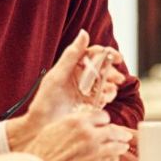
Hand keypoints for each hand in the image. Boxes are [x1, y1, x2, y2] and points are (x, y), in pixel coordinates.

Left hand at [7, 32, 126, 147]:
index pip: (93, 54)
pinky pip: (104, 97)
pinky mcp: (90, 104)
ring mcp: (86, 90)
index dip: (107, 53)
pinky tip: (105, 100)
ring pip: (106, 83)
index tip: (117, 57)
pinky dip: (108, 97)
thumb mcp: (57, 76)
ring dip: (111, 86)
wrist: (42, 127)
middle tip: (118, 79)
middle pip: (103, 68)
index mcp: (73, 66)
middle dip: (113, 72)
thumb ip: (72, 54)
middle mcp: (81, 76)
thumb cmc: (45, 101)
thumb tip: (84, 33)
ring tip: (109, 92)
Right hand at [26, 112, 132, 160]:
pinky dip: (113, 159)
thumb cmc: (39, 154)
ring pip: (117, 145)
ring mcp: (95, 150)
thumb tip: (77, 127)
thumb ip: (70, 126)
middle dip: (120, 133)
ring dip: (120, 146)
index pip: (101, 115)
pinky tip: (111, 160)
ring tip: (122, 148)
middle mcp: (88, 133)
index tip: (105, 124)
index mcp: (76, 121)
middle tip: (124, 135)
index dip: (104, 121)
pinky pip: (112, 160)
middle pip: (113, 129)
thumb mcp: (52, 130)